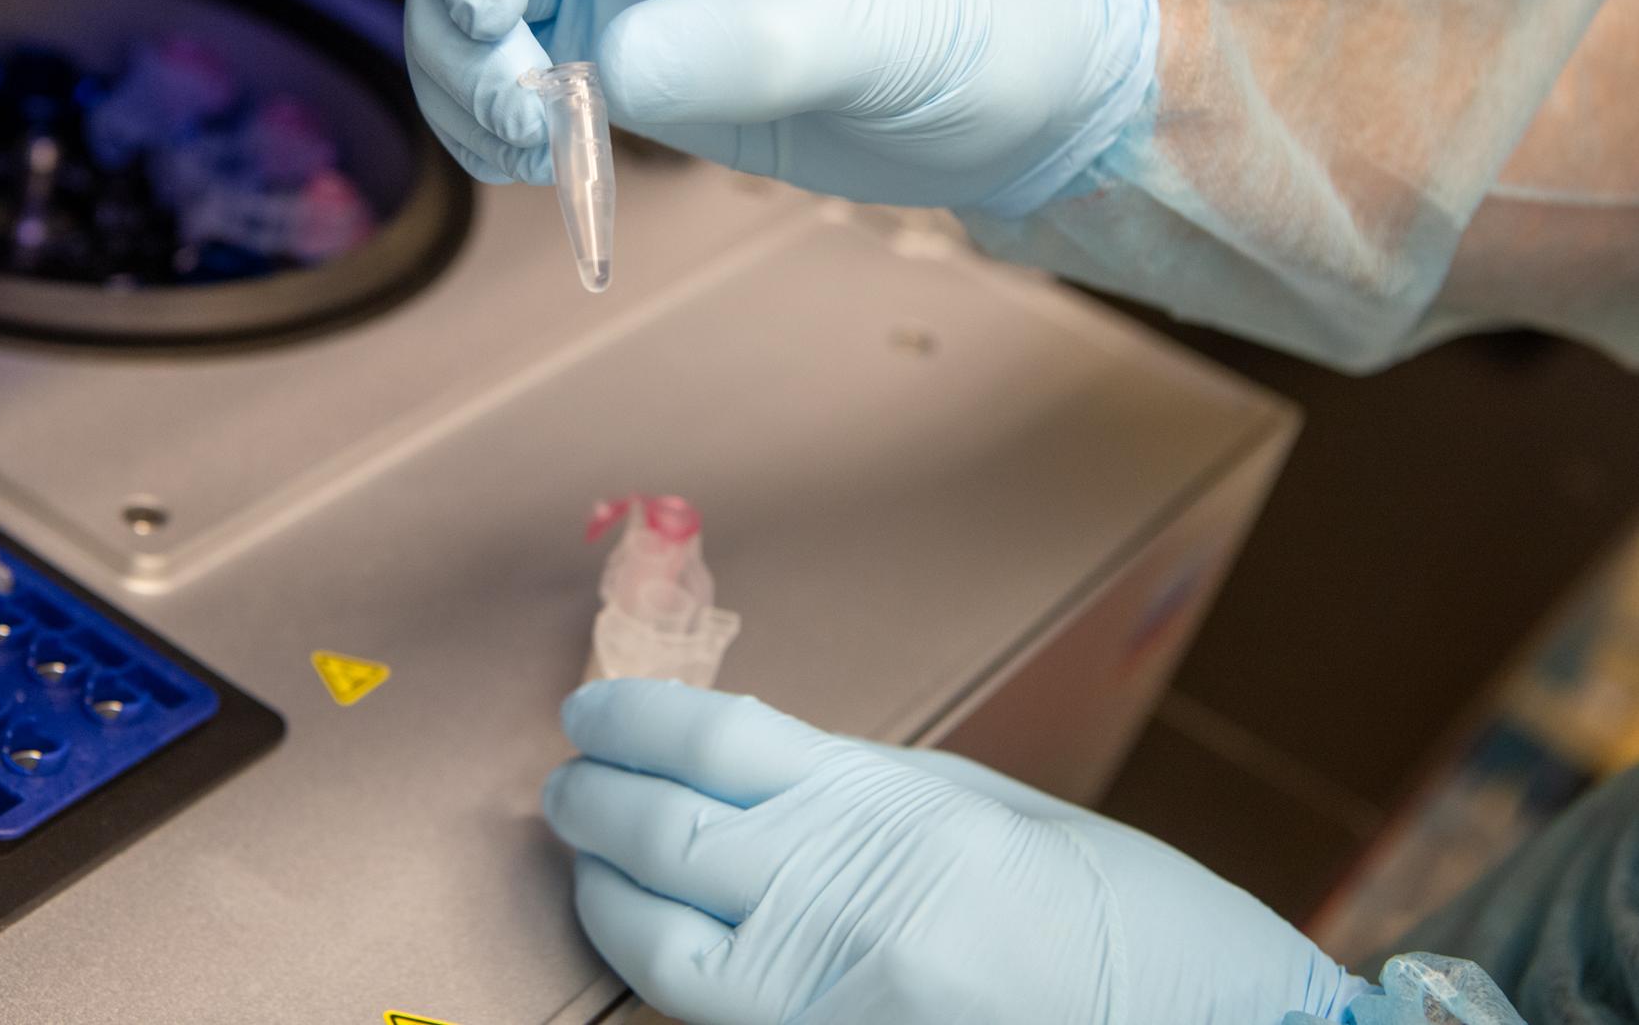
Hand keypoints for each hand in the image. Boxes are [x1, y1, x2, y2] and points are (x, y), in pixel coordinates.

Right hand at [406, 0, 1156, 214]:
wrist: (1029, 103)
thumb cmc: (983, 20)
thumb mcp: (881, 24)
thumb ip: (749, 42)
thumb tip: (602, 69)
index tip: (489, 2)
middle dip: (465, 20)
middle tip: (515, 115)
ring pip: (490, 12)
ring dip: (470, 83)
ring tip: (528, 153)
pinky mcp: (645, 66)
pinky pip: (532, 84)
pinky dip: (507, 127)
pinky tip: (542, 168)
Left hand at [543, 679, 1365, 1024]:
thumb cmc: (1140, 929)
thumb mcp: (1005, 819)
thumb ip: (877, 793)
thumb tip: (765, 769)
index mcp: (898, 812)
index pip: (714, 743)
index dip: (634, 721)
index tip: (595, 712)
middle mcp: (847, 907)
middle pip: (667, 836)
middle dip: (594, 802)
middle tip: (566, 783)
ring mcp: (830, 1005)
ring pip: (660, 944)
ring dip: (603, 889)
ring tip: (584, 854)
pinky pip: (714, 1021)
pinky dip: (661, 971)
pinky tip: (647, 937)